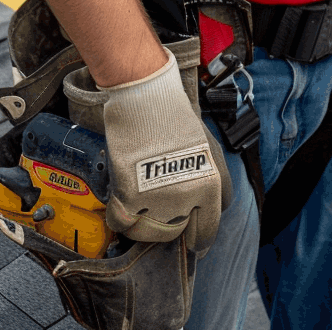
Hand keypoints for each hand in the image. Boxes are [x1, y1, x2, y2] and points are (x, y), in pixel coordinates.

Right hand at [102, 48, 226, 254]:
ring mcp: (159, 199)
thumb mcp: (209, 147)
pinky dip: (119, 217)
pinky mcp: (129, 196)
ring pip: (148, 234)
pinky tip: (121, 201)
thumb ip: (212, 181)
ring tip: (137, 204)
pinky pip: (122, 223)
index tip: (186, 232)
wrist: (145, 96)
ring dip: (141, 224)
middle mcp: (188, 197)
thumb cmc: (175, 115)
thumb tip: (206, 209)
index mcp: (212, 185)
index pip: (206, 232)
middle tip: (156, 210)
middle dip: (166, 225)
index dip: (194, 234)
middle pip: (175, 234)